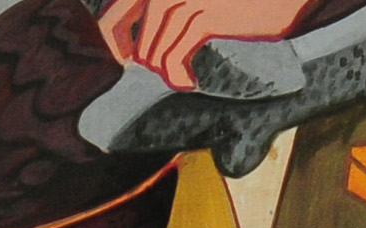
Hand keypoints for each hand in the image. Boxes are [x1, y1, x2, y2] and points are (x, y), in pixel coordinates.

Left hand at [95, 0, 318, 87]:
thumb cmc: (251, 0)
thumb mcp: (205, 0)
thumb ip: (176, 9)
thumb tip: (138, 44)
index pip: (120, 5)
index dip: (114, 34)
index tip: (125, 56)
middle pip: (137, 29)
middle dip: (144, 56)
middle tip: (161, 70)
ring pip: (154, 48)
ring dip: (164, 68)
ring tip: (182, 74)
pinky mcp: (207, 15)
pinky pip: (174, 59)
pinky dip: (178, 76)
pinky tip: (191, 80)